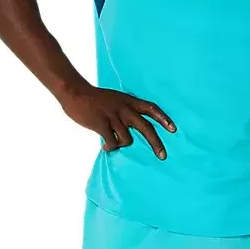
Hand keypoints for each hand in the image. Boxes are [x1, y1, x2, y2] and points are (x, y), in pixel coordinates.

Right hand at [60, 82, 175, 159]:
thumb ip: (126, 110)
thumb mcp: (116, 99)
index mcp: (129, 101)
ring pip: (127, 139)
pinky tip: (105, 146)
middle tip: (163, 156)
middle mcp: (124, 108)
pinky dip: (110, 147)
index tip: (173, 129)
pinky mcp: (101, 124)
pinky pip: (112, 142)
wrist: (76, 92)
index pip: (152, 108)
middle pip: (146, 128)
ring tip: (112, 143)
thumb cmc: (96, 98)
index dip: (164, 119)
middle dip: (156, 143)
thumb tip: (133, 127)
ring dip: (121, 144)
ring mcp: (113, 116)